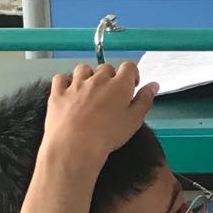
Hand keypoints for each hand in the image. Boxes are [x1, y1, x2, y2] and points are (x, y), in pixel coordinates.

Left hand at [42, 62, 156, 171]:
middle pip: (106, 67)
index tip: (131, 85)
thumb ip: (145, 100)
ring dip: (88, 75)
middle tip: (110, 92)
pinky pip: (60, 78)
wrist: (75, 146)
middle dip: (110, 76)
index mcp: (119, 85)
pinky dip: (65, 81)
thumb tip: (153, 85)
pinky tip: (69, 90)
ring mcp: (76, 85)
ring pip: (83, 68)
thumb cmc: (107, 136)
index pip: (129, 67)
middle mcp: (98, 80)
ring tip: (90, 89)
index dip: (131, 74)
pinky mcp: (58, 93)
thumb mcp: (134, 120)